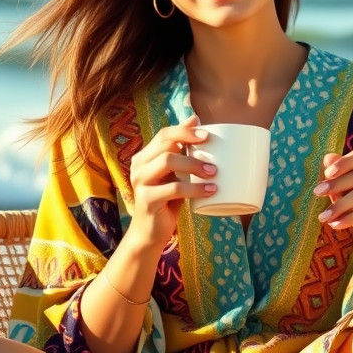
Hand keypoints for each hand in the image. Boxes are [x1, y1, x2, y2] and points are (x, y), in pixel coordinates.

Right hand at [126, 114, 215, 247]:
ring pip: (168, 161)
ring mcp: (140, 182)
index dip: (185, 131)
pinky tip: (211, 191)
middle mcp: (138, 166)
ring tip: (214, 173)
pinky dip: (195, 188)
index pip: (164, 135)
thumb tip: (196, 118)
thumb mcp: (175, 175)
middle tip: (212, 152)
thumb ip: (182, 152)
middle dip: (191, 144)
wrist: (150, 234)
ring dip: (194, 165)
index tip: (207, 134)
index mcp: (144, 157)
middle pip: (165, 144)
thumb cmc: (166, 202)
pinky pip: (174, 188)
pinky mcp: (147, 200)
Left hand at [313, 148, 352, 256]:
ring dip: (339, 205)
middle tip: (317, 192)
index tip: (326, 174)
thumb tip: (327, 157)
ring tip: (323, 216)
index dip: (344, 162)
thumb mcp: (346, 189)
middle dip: (337, 184)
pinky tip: (334, 225)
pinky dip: (347, 219)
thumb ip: (339, 172)